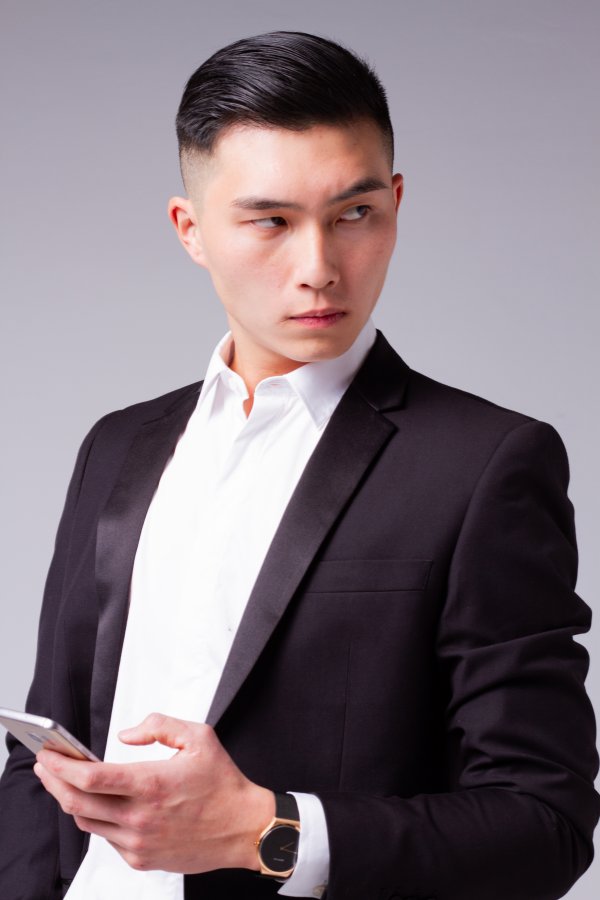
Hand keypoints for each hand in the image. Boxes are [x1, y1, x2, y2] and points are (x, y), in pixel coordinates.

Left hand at [33, 713, 274, 872]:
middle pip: (77, 803)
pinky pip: (107, 838)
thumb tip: (126, 735)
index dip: (62, 766)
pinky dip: (98, 819)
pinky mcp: (141, 859)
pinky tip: (102, 804)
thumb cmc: (223, 782)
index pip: (91, 778)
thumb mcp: (199, 737)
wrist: (244, 828)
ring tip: (67, 782)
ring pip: (88, 822)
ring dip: (72, 801)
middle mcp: (140, 816)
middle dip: (54, 782)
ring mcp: (139, 842)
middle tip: (45, 765)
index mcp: (151, 784)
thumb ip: (159, 725)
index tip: (48, 754)